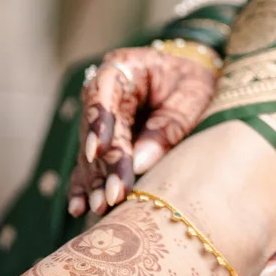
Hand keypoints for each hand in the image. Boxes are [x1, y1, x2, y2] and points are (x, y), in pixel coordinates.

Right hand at [68, 46, 217, 216]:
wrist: (196, 80)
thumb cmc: (196, 81)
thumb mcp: (194, 94)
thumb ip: (169, 124)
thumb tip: (140, 163)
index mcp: (125, 67)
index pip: (103, 92)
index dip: (98, 122)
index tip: (99, 151)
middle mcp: (105, 92)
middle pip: (96, 129)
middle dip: (104, 165)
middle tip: (112, 195)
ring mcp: (101, 117)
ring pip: (91, 151)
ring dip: (95, 181)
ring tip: (99, 207)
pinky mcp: (104, 141)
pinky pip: (90, 164)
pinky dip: (86, 185)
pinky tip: (80, 207)